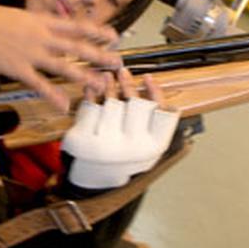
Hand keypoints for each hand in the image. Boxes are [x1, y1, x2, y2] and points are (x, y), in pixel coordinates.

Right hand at [0, 0, 120, 110]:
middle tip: (118, 62)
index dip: (97, 31)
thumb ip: (40, 24)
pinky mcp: (18, 68)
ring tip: (100, 84)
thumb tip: (54, 29)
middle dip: (99, 55)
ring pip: (64, 66)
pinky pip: (39, 84)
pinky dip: (53, 95)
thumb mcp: (22, 16)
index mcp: (42, 22)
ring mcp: (31, 53)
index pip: (76, 26)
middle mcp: (42, 37)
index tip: (114, 36)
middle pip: (77, 47)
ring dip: (84, 76)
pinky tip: (64, 105)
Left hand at [62, 69, 179, 188]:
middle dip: (128, 85)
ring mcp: (109, 145)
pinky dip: (90, 96)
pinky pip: (90, 109)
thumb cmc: (127, 151)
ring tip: (107, 76)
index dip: (155, 92)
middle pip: (135, 104)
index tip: (147, 77)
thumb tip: (149, 81)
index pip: (162, 112)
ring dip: (109, 86)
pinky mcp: (86, 142)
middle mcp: (134, 147)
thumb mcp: (149, 140)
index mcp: (154, 146)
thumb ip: (155, 115)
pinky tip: (92, 88)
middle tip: (123, 71)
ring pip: (112, 104)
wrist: (99, 176)